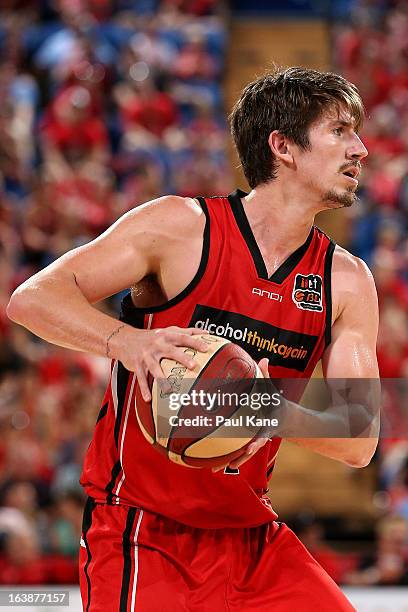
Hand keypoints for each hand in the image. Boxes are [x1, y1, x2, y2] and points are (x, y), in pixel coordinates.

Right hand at [116, 326, 209, 400]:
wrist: (125, 339)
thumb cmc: (150, 336)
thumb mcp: (167, 330)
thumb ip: (186, 331)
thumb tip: (205, 333)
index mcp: (166, 336)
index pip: (183, 337)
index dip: (195, 342)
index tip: (206, 348)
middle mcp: (157, 344)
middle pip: (171, 351)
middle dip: (182, 358)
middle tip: (193, 365)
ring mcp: (146, 355)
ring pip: (154, 367)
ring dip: (161, 378)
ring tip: (169, 390)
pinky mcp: (137, 365)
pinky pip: (141, 378)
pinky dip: (144, 388)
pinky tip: (148, 398)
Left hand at [212, 357, 272, 472]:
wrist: (287, 419)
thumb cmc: (275, 401)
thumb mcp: (272, 389)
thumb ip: (266, 375)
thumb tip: (264, 358)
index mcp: (267, 424)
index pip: (263, 433)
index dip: (258, 440)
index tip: (252, 446)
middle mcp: (261, 436)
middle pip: (251, 450)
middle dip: (240, 457)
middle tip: (228, 463)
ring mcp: (256, 442)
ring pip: (243, 456)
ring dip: (230, 462)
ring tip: (214, 469)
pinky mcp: (250, 444)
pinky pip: (238, 453)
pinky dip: (228, 458)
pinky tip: (213, 464)